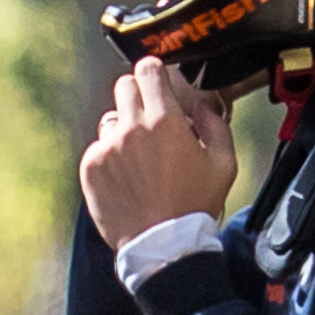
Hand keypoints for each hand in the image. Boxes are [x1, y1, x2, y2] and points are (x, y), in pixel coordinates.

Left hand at [80, 57, 238, 247]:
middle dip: (138, 96)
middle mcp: (132, 129)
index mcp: (166, 121)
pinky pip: (98, 148)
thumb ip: (216, 125)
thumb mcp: (223, 163)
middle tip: (149, 118)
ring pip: (110, 119)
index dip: (153, 73)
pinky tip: (126, 176)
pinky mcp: (90, 168)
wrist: (163, 245)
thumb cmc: (195, 205)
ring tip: (139, 156)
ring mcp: (107, 148)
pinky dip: (109, 156)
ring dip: (123, 129)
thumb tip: (202, 106)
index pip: (148, 69)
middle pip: (124, 86)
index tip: (156, 82)